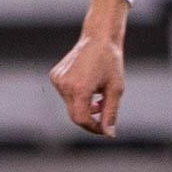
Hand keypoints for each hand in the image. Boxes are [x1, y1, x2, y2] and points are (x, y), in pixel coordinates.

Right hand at [50, 0, 127, 137]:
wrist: (99, 37)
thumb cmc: (111, 62)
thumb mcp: (116, 88)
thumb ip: (111, 113)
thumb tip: (108, 134)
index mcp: (80, 89)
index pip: (81, 119)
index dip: (93, 127)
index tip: (104, 129)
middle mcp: (65, 85)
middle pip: (74, 114)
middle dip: (89, 117)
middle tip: (103, 112)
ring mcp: (57, 80)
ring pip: (70, 104)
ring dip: (84, 105)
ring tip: (99, 94)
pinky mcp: (55, 75)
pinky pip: (66, 93)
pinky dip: (77, 95)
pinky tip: (88, 83)